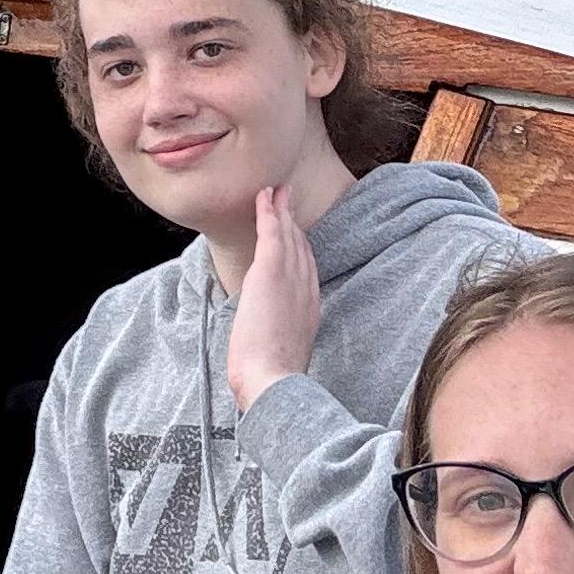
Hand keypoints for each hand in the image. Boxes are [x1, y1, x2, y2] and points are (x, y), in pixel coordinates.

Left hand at [226, 183, 322, 405]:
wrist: (274, 381)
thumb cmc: (272, 380)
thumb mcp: (281, 358)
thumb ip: (278, 344)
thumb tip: (265, 350)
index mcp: (309, 310)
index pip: (306, 271)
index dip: (300, 249)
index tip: (294, 234)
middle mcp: (306, 289)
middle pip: (301, 248)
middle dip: (294, 223)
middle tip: (288, 201)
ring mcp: (291, 278)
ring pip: (288, 235)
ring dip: (282, 211)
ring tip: (277, 191)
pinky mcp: (271, 271)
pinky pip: (272, 232)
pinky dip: (269, 212)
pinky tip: (265, 196)